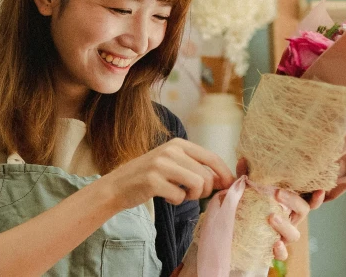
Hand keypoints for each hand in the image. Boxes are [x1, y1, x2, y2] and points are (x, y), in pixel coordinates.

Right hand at [98, 138, 235, 210]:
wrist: (117, 185)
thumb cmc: (149, 176)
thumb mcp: (173, 163)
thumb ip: (196, 167)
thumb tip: (225, 180)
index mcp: (178, 143)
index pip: (211, 157)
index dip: (224, 174)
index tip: (228, 186)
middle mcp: (170, 150)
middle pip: (206, 175)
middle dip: (204, 191)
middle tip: (192, 194)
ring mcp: (161, 164)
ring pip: (197, 184)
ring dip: (192, 196)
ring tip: (180, 194)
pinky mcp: (152, 180)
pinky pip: (179, 196)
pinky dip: (176, 201)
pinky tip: (165, 196)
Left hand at [236, 158, 324, 260]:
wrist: (234, 230)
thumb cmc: (246, 205)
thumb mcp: (245, 189)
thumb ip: (245, 176)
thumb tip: (242, 161)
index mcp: (287, 204)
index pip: (307, 198)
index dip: (316, 196)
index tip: (319, 189)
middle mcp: (289, 219)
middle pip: (302, 211)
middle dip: (293, 201)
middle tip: (278, 193)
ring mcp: (283, 235)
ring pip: (294, 234)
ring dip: (285, 225)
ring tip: (271, 217)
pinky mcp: (273, 249)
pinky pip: (282, 254)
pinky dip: (281, 250)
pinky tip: (275, 244)